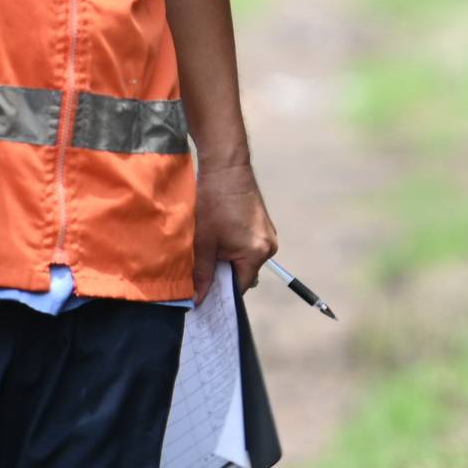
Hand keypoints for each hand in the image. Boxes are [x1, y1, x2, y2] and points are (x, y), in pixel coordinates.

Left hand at [191, 155, 278, 294]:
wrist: (226, 167)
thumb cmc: (214, 201)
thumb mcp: (203, 241)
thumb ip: (203, 274)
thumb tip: (199, 300)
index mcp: (256, 253)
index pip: (239, 288)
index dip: (219, 293)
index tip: (201, 295)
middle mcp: (269, 247)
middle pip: (244, 275)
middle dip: (223, 275)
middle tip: (201, 270)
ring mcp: (268, 235)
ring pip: (245, 260)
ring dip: (228, 260)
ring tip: (209, 250)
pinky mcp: (264, 225)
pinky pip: (249, 247)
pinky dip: (235, 248)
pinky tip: (219, 237)